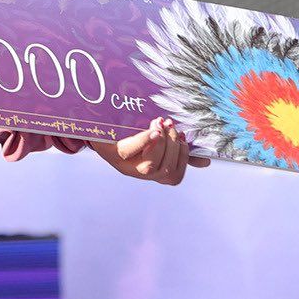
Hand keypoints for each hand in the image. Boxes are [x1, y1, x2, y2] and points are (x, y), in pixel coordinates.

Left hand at [89, 117, 210, 184]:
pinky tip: (154, 130)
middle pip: (165, 171)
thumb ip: (176, 150)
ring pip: (150, 167)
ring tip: (160, 124)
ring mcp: (122, 164)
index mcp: (148, 170)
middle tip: (172, 126)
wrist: (93, 121)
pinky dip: (145, 141)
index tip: (184, 138)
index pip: (174, 177)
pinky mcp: (110, 152)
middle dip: (174, 147)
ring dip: (161, 144)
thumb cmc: (126, 130)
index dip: (184, 159)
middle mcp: (136, 171)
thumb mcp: (152, 140)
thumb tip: (205, 162)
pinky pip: (130, 152)